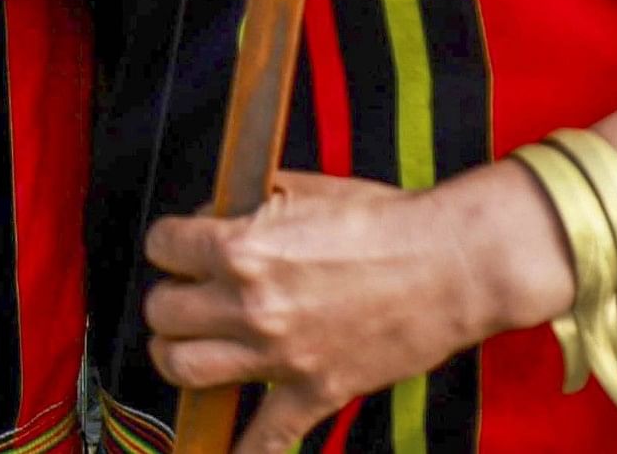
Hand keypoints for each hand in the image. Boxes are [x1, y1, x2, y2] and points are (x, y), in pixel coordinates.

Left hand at [145, 166, 576, 453]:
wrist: (455, 264)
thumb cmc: (387, 222)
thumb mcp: (303, 189)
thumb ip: (248, 205)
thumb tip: (212, 214)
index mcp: (242, 248)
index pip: (161, 247)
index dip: (171, 245)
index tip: (184, 249)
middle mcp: (251, 304)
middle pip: (162, 312)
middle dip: (172, 299)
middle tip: (191, 296)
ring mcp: (281, 353)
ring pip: (183, 368)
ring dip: (179, 356)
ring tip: (192, 347)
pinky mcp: (317, 389)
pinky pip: (266, 434)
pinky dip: (244, 446)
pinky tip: (229, 446)